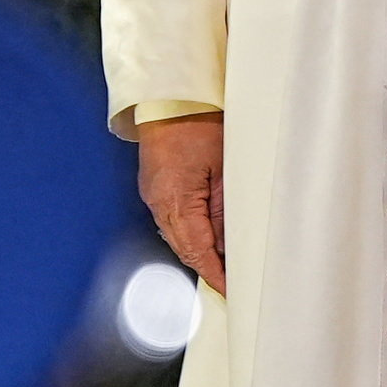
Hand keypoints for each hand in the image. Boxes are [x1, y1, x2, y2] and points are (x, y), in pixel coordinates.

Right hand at [138, 114, 226, 296]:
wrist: (172, 98)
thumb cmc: (201, 124)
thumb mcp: (225, 167)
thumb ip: (227, 208)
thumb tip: (231, 243)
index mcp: (175, 200)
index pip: (197, 250)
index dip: (215, 272)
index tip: (230, 289)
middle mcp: (159, 203)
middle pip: (184, 247)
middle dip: (208, 267)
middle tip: (232, 282)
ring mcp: (154, 196)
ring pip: (178, 236)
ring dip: (199, 251)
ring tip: (225, 265)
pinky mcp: (155, 189)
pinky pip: (173, 221)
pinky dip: (191, 234)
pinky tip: (208, 238)